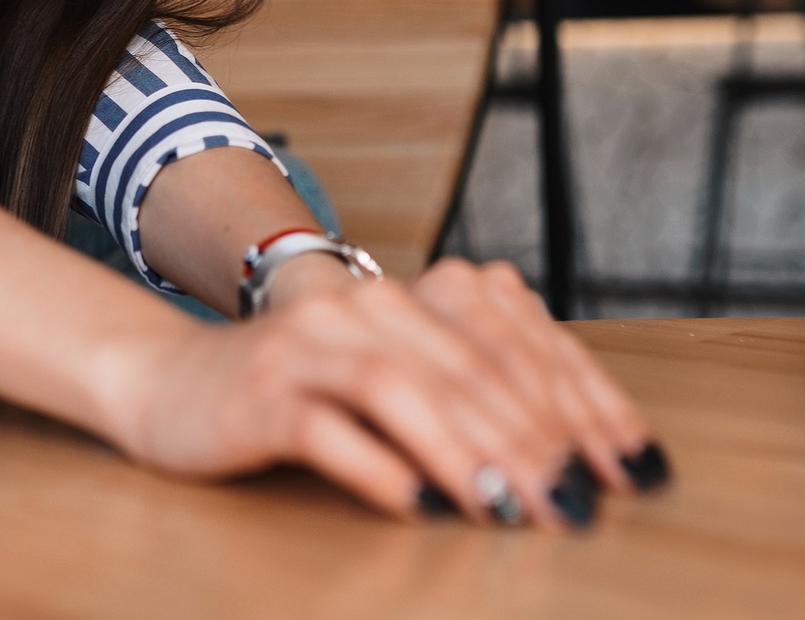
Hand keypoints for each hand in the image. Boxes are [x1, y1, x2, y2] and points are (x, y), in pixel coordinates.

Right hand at [105, 259, 657, 529]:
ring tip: (513, 508)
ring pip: (402, 389)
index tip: (631, 469)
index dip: (580, 403)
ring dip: (465, 452)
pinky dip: (378, 468)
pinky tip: (418, 507)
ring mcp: (307, 348)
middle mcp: (360, 308)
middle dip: (535, 440)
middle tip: (581, 505)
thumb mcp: (389, 380)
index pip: (514, 342)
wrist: (173, 383)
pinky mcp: (261, 395)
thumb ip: (466, 395)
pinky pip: (326, 429)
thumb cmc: (297, 394)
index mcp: (406, 298)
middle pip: (467, 368)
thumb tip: (578, 456)